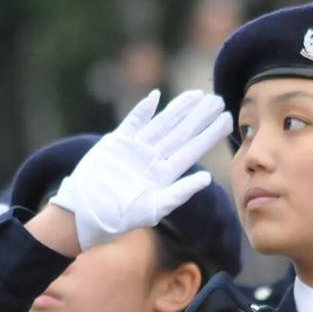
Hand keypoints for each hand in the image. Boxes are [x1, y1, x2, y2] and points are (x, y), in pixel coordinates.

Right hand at [50, 89, 230, 250]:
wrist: (85, 213)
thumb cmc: (118, 217)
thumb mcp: (153, 208)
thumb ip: (179, 193)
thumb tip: (207, 179)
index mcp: (164, 175)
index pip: (193, 149)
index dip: (210, 134)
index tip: (227, 119)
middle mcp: (153, 159)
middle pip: (181, 133)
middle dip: (199, 116)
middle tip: (218, 99)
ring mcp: (135, 149)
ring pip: (161, 123)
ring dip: (179, 109)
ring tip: (197, 94)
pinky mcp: (115, 143)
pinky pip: (132, 123)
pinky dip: (142, 110)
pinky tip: (155, 97)